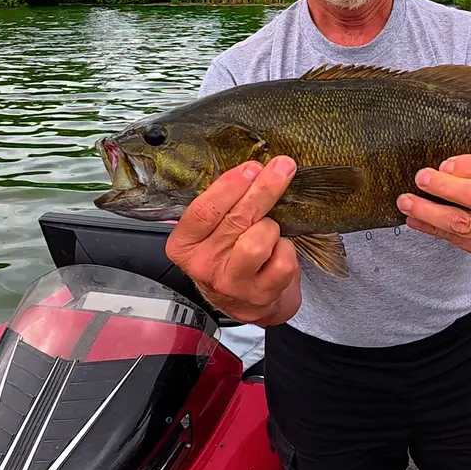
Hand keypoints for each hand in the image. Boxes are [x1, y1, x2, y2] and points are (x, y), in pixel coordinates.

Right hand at [164, 156, 302, 326]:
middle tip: (282, 167)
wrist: (247, 302)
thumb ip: (222, 205)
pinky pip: (283, 260)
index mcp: (184, 246)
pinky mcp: (261, 295)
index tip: (252, 167)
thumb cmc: (230, 256)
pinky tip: (279, 251)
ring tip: (270, 230)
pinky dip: (286, 249)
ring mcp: (232, 284)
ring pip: (259, 240)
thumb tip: (252, 169)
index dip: (230, 186)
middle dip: (263, 189)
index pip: (204, 211)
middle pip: (236, 219)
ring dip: (272, 228)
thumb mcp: (213, 232)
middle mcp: (204, 266)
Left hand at [397, 154, 470, 279]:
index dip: (469, 165)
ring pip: (464, 224)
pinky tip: (417, 220)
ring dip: (430, 211)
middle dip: (445, 186)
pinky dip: (434, 229)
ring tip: (407, 201)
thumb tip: (455, 165)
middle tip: (422, 178)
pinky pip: (459, 242)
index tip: (446, 164)